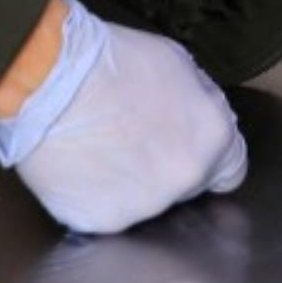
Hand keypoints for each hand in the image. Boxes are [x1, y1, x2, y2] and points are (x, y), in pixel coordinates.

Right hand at [0, 0, 247, 234]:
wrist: (50, 80)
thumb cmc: (111, 61)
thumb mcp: (176, 63)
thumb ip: (198, 101)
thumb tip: (199, 115)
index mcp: (213, 139)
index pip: (231, 171)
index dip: (208, 157)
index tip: (186, 147)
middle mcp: (185, 180)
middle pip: (187, 186)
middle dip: (167, 166)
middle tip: (133, 138)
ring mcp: (144, 207)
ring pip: (146, 202)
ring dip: (131, 183)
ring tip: (100, 148)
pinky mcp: (102, 222)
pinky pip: (106, 213)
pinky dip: (96, 195)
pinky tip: (79, 166)